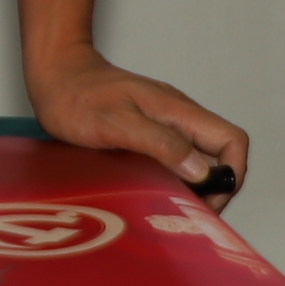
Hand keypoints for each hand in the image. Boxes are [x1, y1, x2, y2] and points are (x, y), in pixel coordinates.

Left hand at [28, 47, 247, 208]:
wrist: (53, 74)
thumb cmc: (77, 96)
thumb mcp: (117, 123)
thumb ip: (160, 143)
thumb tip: (201, 171)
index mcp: (177, 111)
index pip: (231, 140)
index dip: (231, 173)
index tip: (209, 200)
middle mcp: (177, 116)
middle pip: (219, 155)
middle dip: (213, 188)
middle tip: (186, 211)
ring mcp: (164, 122)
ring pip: (197, 159)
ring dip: (192, 186)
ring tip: (168, 206)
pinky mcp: (148, 131)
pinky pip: (174, 157)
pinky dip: (172, 178)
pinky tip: (152, 191)